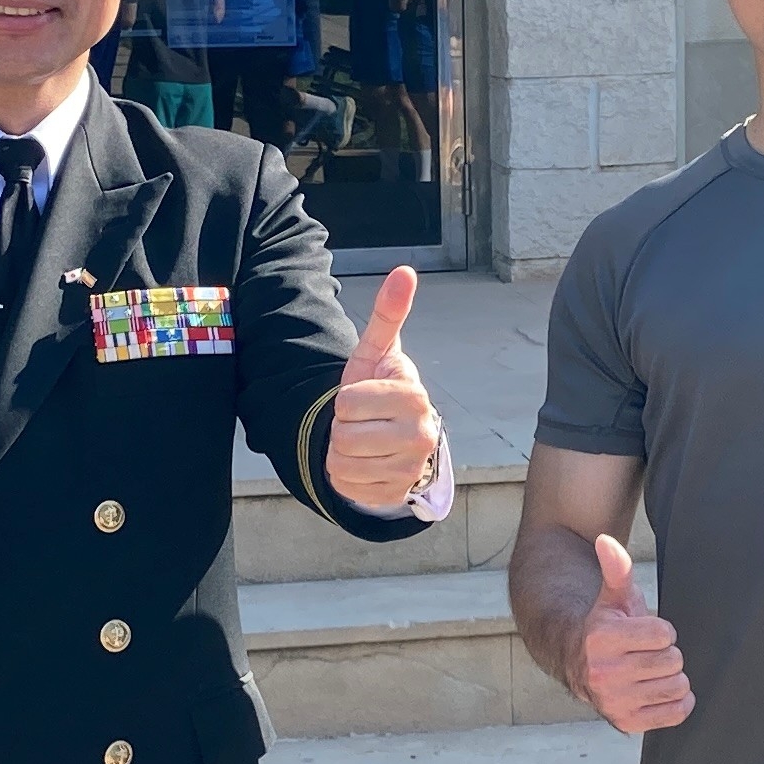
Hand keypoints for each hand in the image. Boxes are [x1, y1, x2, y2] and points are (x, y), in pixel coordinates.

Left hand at [322, 265, 443, 511]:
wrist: (390, 437)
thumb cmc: (378, 389)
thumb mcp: (377, 351)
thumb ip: (388, 313)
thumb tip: (404, 270)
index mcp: (414, 397)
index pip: (349, 403)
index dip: (346, 400)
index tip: (363, 399)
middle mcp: (421, 435)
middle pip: (345, 436)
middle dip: (342, 429)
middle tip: (361, 423)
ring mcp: (411, 469)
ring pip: (343, 463)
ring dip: (342, 453)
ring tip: (362, 442)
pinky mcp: (396, 494)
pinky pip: (347, 487)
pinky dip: (346, 477)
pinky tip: (364, 464)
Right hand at [572, 532, 691, 733]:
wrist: (581, 666)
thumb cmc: (606, 629)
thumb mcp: (612, 598)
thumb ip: (616, 569)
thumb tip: (605, 540)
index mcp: (601, 639)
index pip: (664, 634)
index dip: (661, 631)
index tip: (646, 633)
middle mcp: (604, 673)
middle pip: (672, 661)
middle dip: (667, 654)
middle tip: (649, 654)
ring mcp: (614, 702)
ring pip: (677, 687)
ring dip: (672, 678)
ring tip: (652, 671)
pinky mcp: (626, 723)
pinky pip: (676, 713)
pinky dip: (676, 703)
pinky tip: (659, 690)